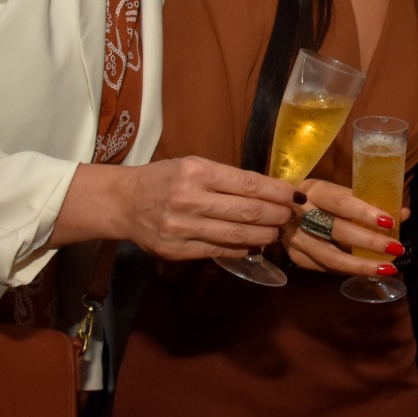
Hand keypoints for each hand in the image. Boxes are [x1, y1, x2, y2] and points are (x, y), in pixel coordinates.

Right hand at [113, 156, 296, 259]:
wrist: (123, 202)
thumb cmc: (163, 179)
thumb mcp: (192, 165)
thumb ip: (226, 178)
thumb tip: (268, 190)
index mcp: (196, 171)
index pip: (248, 184)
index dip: (277, 192)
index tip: (295, 195)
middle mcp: (189, 198)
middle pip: (247, 211)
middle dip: (276, 215)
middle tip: (290, 216)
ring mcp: (182, 227)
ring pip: (236, 235)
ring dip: (264, 235)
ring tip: (277, 231)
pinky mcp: (177, 249)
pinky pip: (219, 251)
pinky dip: (241, 249)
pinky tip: (254, 245)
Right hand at [282, 178, 406, 277]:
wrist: (279, 209)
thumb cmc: (320, 199)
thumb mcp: (340, 192)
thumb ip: (369, 202)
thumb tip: (403, 213)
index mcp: (313, 190)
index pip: (340, 203)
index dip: (365, 213)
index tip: (390, 222)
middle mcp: (300, 214)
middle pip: (336, 231)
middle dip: (369, 241)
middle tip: (396, 247)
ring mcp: (295, 239)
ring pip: (330, 257)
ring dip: (362, 265)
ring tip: (387, 268)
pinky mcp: (296, 258)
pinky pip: (327, 268)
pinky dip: (350, 271)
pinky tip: (368, 271)